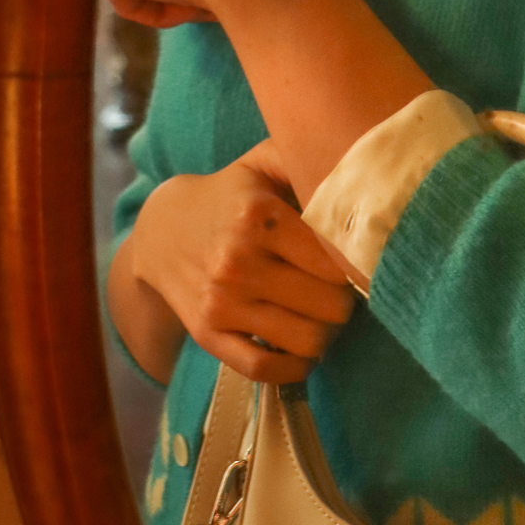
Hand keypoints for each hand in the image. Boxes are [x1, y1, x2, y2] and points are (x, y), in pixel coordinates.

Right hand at [127, 140, 355, 382]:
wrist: (161, 232)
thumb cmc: (230, 196)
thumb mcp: (261, 163)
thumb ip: (306, 154)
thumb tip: (363, 162)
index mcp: (257, 215)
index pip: (338, 259)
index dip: (359, 263)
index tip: (359, 260)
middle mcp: (237, 261)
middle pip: (332, 304)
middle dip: (345, 299)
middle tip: (340, 289)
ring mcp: (221, 302)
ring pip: (308, 340)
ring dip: (326, 333)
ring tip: (321, 314)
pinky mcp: (208, 335)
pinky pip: (266, 370)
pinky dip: (296, 367)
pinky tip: (302, 349)